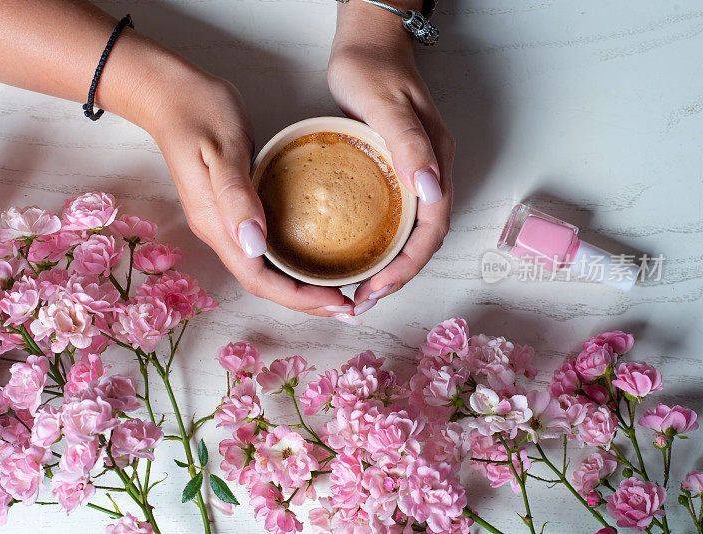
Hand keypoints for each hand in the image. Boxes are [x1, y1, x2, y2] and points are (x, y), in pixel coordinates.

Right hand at [140, 57, 349, 316]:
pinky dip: (290, 262)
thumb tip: (254, 245)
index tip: (338, 300)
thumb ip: (236, 196)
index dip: (298, 297)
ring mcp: (223, 223)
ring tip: (337, 289)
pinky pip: (263, 249)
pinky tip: (312, 258)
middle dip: (305, 301)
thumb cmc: (198, 111)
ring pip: (263, 269)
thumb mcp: (222, 148)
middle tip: (348, 305)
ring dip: (299, 286)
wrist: (168, 93)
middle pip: (263, 283)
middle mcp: (219, 232)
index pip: (258, 279)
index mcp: (216, 223)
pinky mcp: (231, 210)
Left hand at [328, 3, 454, 315]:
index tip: (373, 290)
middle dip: (396, 279)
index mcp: (437, 164)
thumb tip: (432, 193)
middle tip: (359, 303)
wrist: (368, 43)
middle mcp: (431, 175)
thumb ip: (410, 145)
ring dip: (389, 268)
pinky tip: (357, 255)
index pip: (431, 231)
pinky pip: (395, 220)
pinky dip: (380, 246)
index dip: (406, 268)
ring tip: (358, 291)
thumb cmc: (373, 68)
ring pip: (410, 235)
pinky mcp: (397, 172)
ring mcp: (416, 175)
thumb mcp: (387, 104)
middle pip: (422, 242)